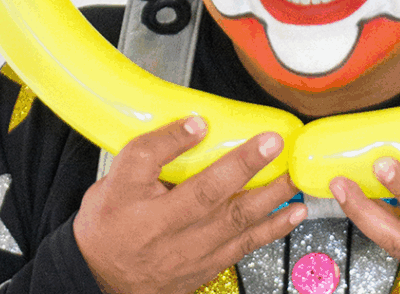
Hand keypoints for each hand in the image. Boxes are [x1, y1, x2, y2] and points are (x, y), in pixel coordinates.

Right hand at [74, 117, 307, 293]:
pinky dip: (274, 228)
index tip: (206, 122)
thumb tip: (196, 125)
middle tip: (274, 144)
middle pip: (209, 197)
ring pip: (236, 222)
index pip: (154, 167)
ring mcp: (189, 253)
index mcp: (134, 205)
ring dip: (271, 197)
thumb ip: (148, 152)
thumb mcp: (112, 183)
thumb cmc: (110, 226)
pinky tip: (295, 211)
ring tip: (294, 175)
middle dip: (245, 168)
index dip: (181, 143)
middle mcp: (165, 232)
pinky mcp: (207, 265)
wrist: (104, 280)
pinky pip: (245, 245)